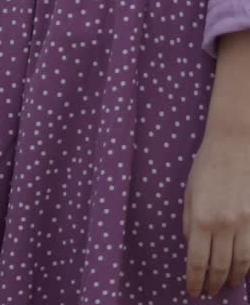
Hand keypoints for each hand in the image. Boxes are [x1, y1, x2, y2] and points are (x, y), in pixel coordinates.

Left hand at [183, 131, 249, 296]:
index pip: (198, 261)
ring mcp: (244, 223)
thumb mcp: (189, 193)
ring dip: (232, 279)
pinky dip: (248, 265)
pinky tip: (243, 270)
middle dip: (213, 283)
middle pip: (219, 267)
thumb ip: (189, 222)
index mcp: (201, 218)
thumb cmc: (207, 165)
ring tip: (226, 285)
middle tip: (209, 291)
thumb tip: (192, 247)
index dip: (195, 281)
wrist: (234, 144)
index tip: (193, 291)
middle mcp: (223, 224)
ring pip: (240, 264)